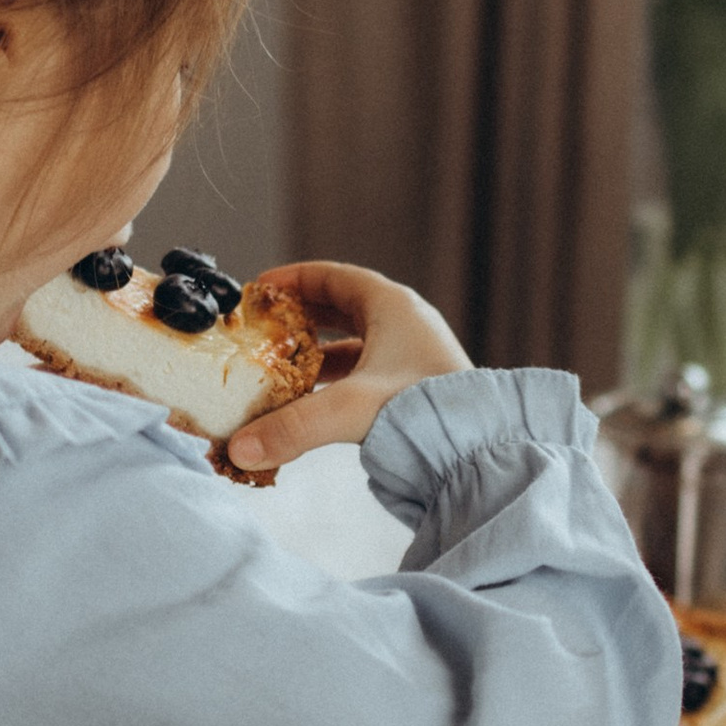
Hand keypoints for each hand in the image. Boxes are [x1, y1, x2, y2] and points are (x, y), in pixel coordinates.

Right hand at [225, 261, 470, 472]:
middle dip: (301, 318)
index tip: (263, 288)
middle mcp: (404, 326)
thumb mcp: (351, 409)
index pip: (334, 276)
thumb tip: (242, 448)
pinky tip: (315, 402)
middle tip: (266, 328)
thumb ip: (293, 427)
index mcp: (392, 307)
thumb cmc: (430, 411)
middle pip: (342, 308)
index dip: (295, 279)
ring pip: (355, 345)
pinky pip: (366, 374)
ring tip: (281, 369)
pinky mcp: (416, 388)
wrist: (482, 445)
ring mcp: (412, 357)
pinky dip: (338, 383)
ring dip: (318, 355)